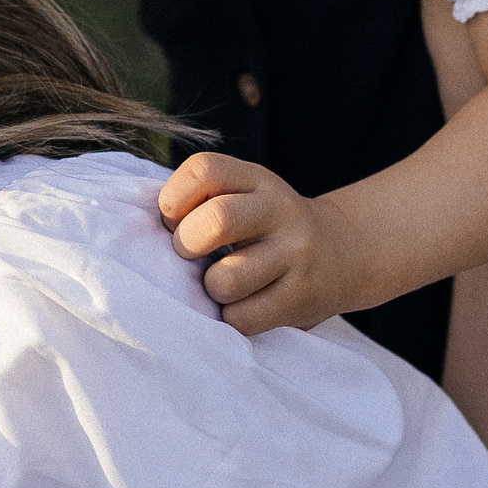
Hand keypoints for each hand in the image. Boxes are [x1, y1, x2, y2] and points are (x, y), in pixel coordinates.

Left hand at [158, 153, 365, 334]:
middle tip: (192, 256)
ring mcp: (296, 253)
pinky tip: (244, 305)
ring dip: (210, 290)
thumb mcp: (244, 195)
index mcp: (255, 178)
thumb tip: (143, 233)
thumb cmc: (266, 227)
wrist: (343, 253)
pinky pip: (244, 318)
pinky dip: (232, 318)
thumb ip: (201, 201)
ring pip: (226, 280)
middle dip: (186, 246)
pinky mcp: (303, 296)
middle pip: (216, 221)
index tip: (174, 220)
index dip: (174, 198)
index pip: (203, 170)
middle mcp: (279, 209)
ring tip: (222, 285)